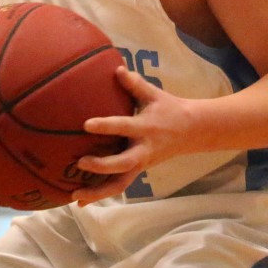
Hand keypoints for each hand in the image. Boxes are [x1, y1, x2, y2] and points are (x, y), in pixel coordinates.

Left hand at [71, 67, 194, 205]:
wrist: (191, 131)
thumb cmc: (169, 109)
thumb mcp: (154, 94)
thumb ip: (134, 84)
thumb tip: (116, 67)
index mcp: (145, 128)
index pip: (124, 127)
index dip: (106, 126)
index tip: (86, 124)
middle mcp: (143, 150)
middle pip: (123, 164)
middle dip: (101, 166)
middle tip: (80, 163)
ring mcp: (140, 164)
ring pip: (120, 184)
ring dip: (98, 192)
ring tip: (76, 196)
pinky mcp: (137, 171)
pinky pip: (118, 186)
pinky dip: (100, 194)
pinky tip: (81, 201)